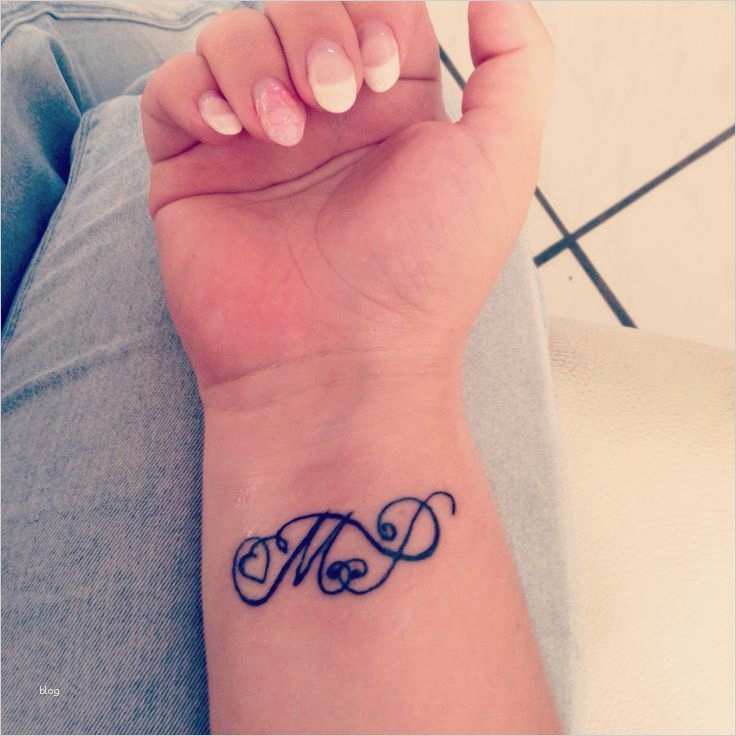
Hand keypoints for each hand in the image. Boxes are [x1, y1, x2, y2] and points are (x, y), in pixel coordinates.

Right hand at [141, 1, 551, 402]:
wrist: (341, 362)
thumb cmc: (423, 272)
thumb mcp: (499, 161)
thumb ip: (516, 64)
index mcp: (389, 109)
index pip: (370, 5)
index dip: (369, 11)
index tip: (381, 73)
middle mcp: (321, 120)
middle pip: (298, 9)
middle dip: (315, 32)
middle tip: (332, 104)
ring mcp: (254, 145)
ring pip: (233, 38)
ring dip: (256, 65)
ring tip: (284, 135)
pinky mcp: (193, 173)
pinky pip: (171, 90)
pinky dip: (195, 90)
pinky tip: (232, 133)